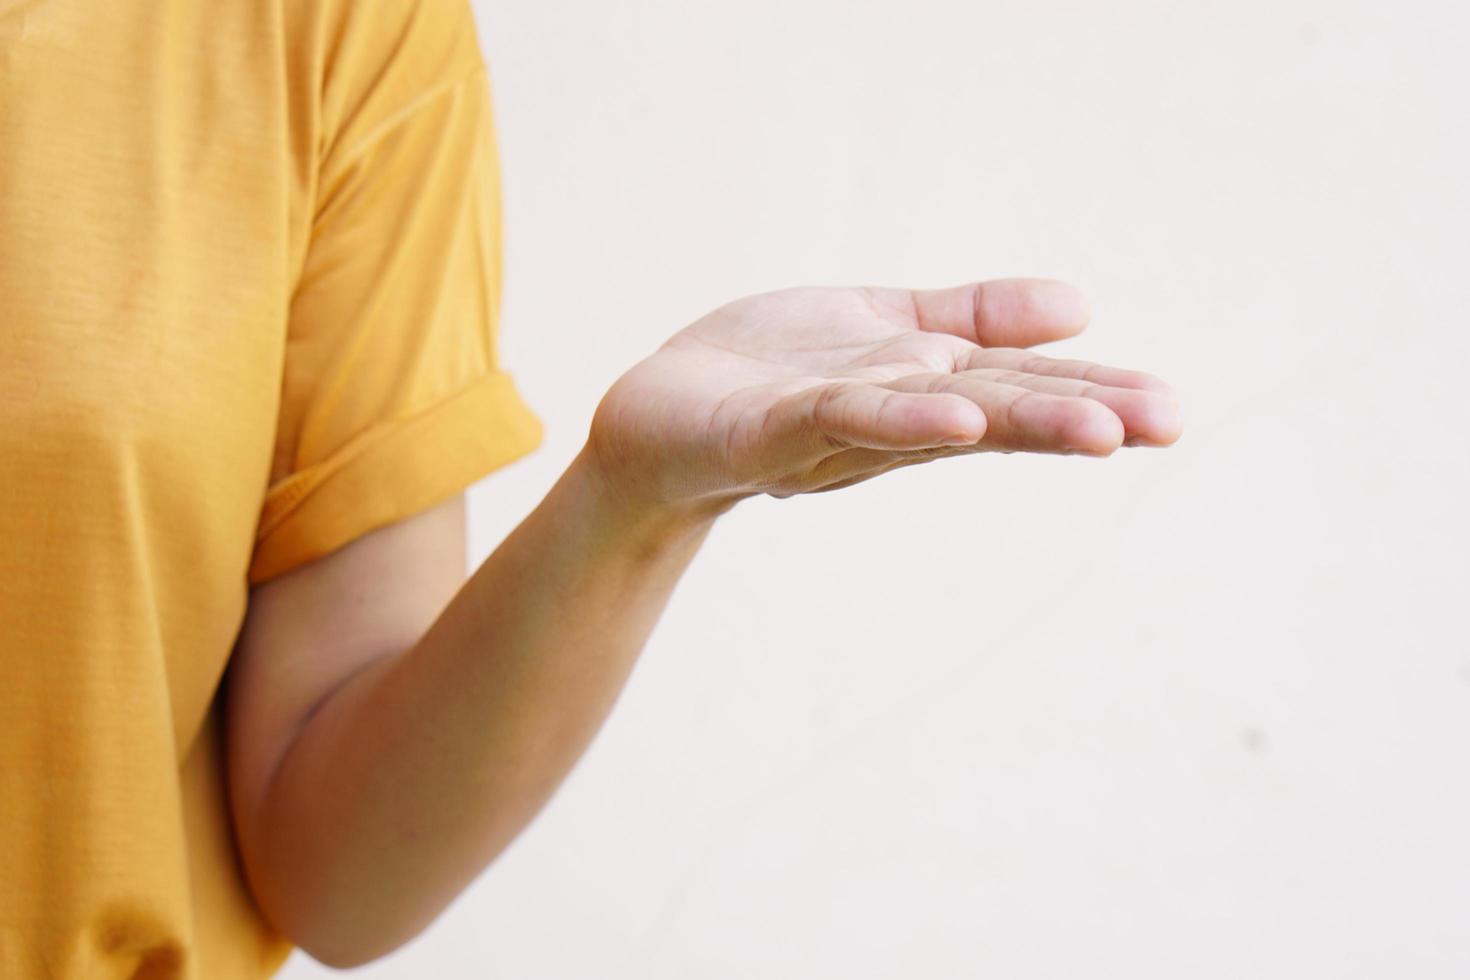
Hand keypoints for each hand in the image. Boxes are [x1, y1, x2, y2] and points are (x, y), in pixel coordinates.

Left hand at [585, 279, 1182, 514]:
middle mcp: (888, 420)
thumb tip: (1084, 306)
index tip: (1173, 410)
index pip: (1018, 386)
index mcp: (921, 391)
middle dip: (1078, 414)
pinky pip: (838, 420)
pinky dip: (900, 418)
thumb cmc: (771, 375)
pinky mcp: (764, 435)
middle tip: (1167, 424)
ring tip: (1098, 430)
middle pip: (991, 409)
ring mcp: (828, 432)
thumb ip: (973, 318)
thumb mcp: (883, 332)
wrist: (654, 419)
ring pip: (933, 420)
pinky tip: (954, 414)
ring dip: (1014, 422)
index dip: (1093, 394)